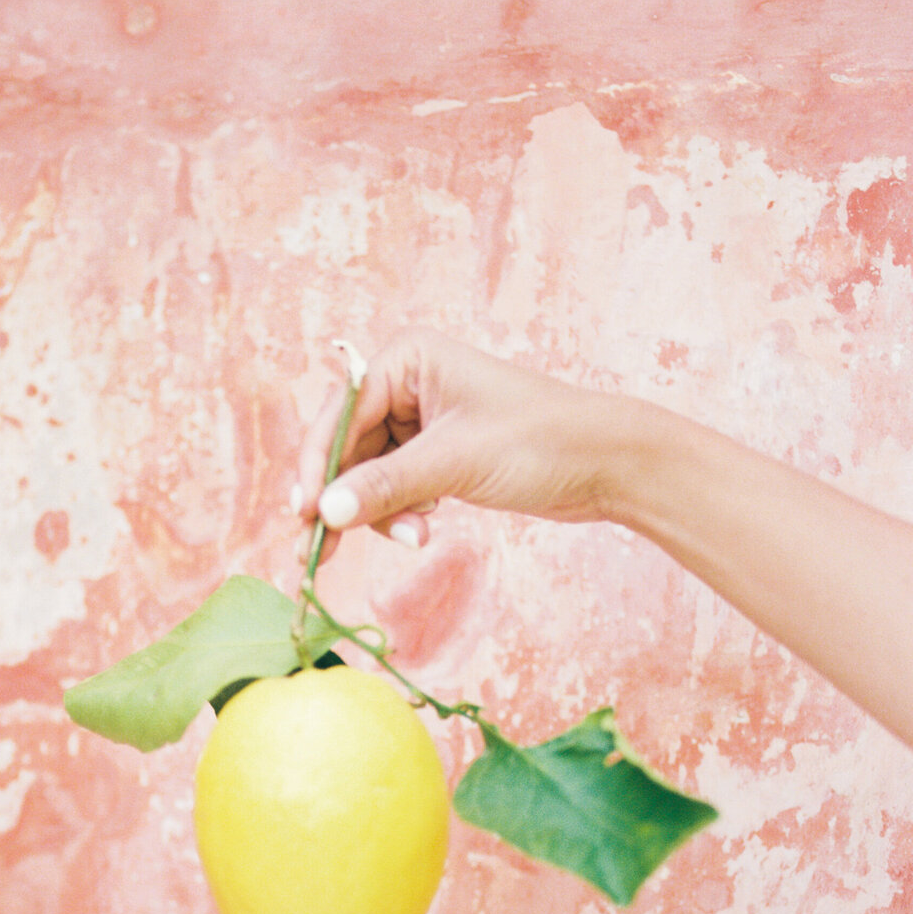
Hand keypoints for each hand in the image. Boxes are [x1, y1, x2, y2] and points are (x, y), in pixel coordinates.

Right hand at [294, 328, 624, 554]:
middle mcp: (407, 383)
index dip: (316, 468)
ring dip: (382, 513)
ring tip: (417, 537)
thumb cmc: (540, 440)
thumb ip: (385, 486)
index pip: (338, 415)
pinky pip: (394, 489)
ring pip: (368, 476)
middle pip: (346, 449)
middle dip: (347, 500)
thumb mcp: (454, 462)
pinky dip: (402, 515)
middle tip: (321, 554)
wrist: (606, 464)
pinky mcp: (436, 455)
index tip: (305, 517)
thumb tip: (325, 513)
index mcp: (406, 359)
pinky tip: (426, 529)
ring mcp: (421, 422)